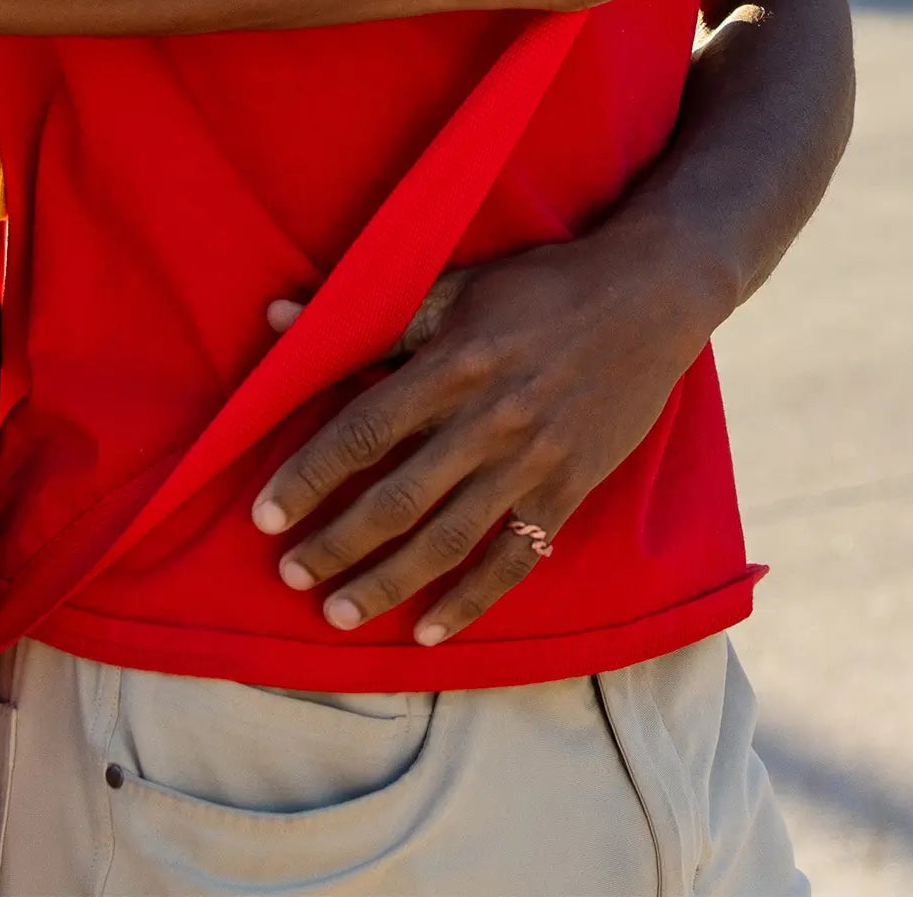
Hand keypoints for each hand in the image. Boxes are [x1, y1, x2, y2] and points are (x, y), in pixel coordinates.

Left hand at [251, 231, 720, 644]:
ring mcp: (531, 461)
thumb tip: (275, 319)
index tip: (264, 514)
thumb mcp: (453, 283)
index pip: (363, 431)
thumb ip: (369, 315)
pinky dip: (472, 599)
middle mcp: (487, 421)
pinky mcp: (569, 487)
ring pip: (448, 539)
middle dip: (337, 543)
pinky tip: (430, 631)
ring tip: (338, 614)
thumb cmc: (539, 286)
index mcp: (450, 365)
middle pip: (398, 498)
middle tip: (289, 576)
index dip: (310, 476)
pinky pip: (515, 558)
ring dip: (388, 582)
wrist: (648, 298)